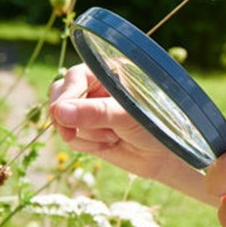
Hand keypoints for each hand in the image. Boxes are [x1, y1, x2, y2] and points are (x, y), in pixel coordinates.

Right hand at [48, 64, 185, 183]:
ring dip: (85, 134)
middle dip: (67, 118)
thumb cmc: (157, 126)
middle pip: (60, 95)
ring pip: (63, 119)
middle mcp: (96, 86)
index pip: (75, 76)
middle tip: (71, 134)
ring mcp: (89, 108)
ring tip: (113, 137)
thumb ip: (96, 112)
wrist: (165, 155)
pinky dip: (85, 145)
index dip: (67, 96)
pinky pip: (70, 137)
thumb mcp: (129, 116)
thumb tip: (60, 112)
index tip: (61, 115)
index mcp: (109, 71)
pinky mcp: (86, 129)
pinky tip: (108, 144)